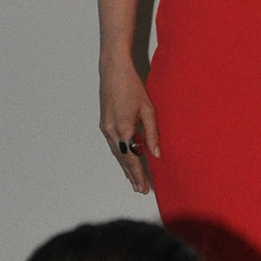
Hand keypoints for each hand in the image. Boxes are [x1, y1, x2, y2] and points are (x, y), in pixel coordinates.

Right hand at [99, 60, 160, 194]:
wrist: (113, 71)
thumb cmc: (132, 86)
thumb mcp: (148, 109)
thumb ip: (152, 133)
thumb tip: (156, 154)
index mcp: (123, 128)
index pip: (131, 158)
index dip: (138, 174)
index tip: (144, 187)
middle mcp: (111, 131)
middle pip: (122, 159)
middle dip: (132, 175)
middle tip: (141, 189)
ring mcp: (105, 127)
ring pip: (117, 153)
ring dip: (125, 167)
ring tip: (134, 180)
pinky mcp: (104, 123)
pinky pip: (113, 144)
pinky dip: (121, 154)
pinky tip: (127, 159)